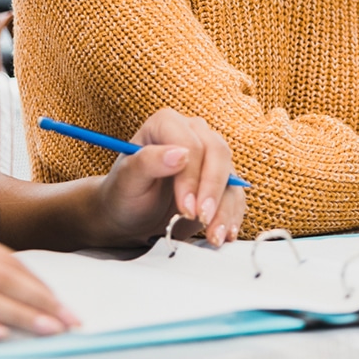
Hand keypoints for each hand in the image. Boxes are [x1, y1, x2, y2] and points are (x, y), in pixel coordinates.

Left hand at [92, 108, 246, 248]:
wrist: (130, 215)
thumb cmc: (124, 193)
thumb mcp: (127, 180)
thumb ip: (148, 162)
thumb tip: (179, 155)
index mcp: (166, 124)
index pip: (190, 143)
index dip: (191, 176)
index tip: (185, 207)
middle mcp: (193, 133)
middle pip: (217, 153)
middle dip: (212, 190)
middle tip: (202, 219)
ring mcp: (209, 156)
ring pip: (230, 176)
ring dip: (225, 209)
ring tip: (214, 235)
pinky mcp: (220, 181)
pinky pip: (235, 195)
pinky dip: (232, 216)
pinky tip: (224, 233)